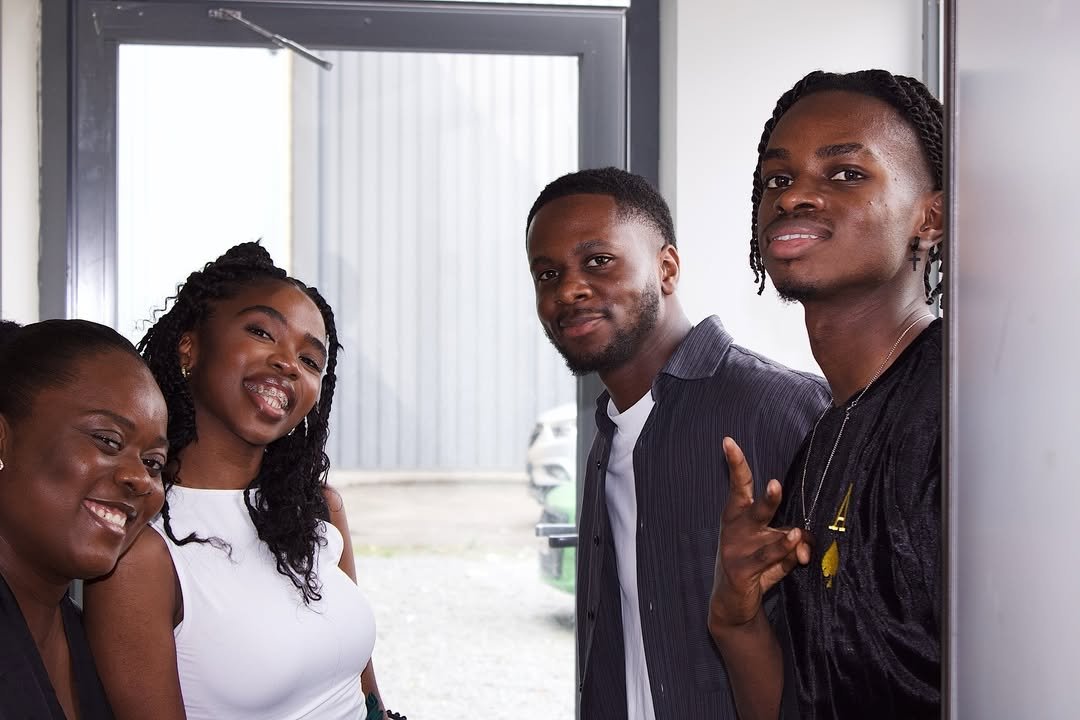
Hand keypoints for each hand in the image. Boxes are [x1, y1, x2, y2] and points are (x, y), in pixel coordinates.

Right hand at [709, 437, 812, 633]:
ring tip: (797, 534)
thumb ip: (793, 543)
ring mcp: (736, 551)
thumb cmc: (754, 567)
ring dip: (782, 538)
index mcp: (738, 516)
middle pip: (753, 508)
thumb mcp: (775, 552)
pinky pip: (767, 560)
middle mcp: (736, 530)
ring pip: (766, 540)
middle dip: (767, 498)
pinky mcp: (741, 572)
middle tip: (777, 485)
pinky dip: (783, 554)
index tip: (729, 442)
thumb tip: (806, 542)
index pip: (738, 486)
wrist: (732, 604)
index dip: (735, 464)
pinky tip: (794, 546)